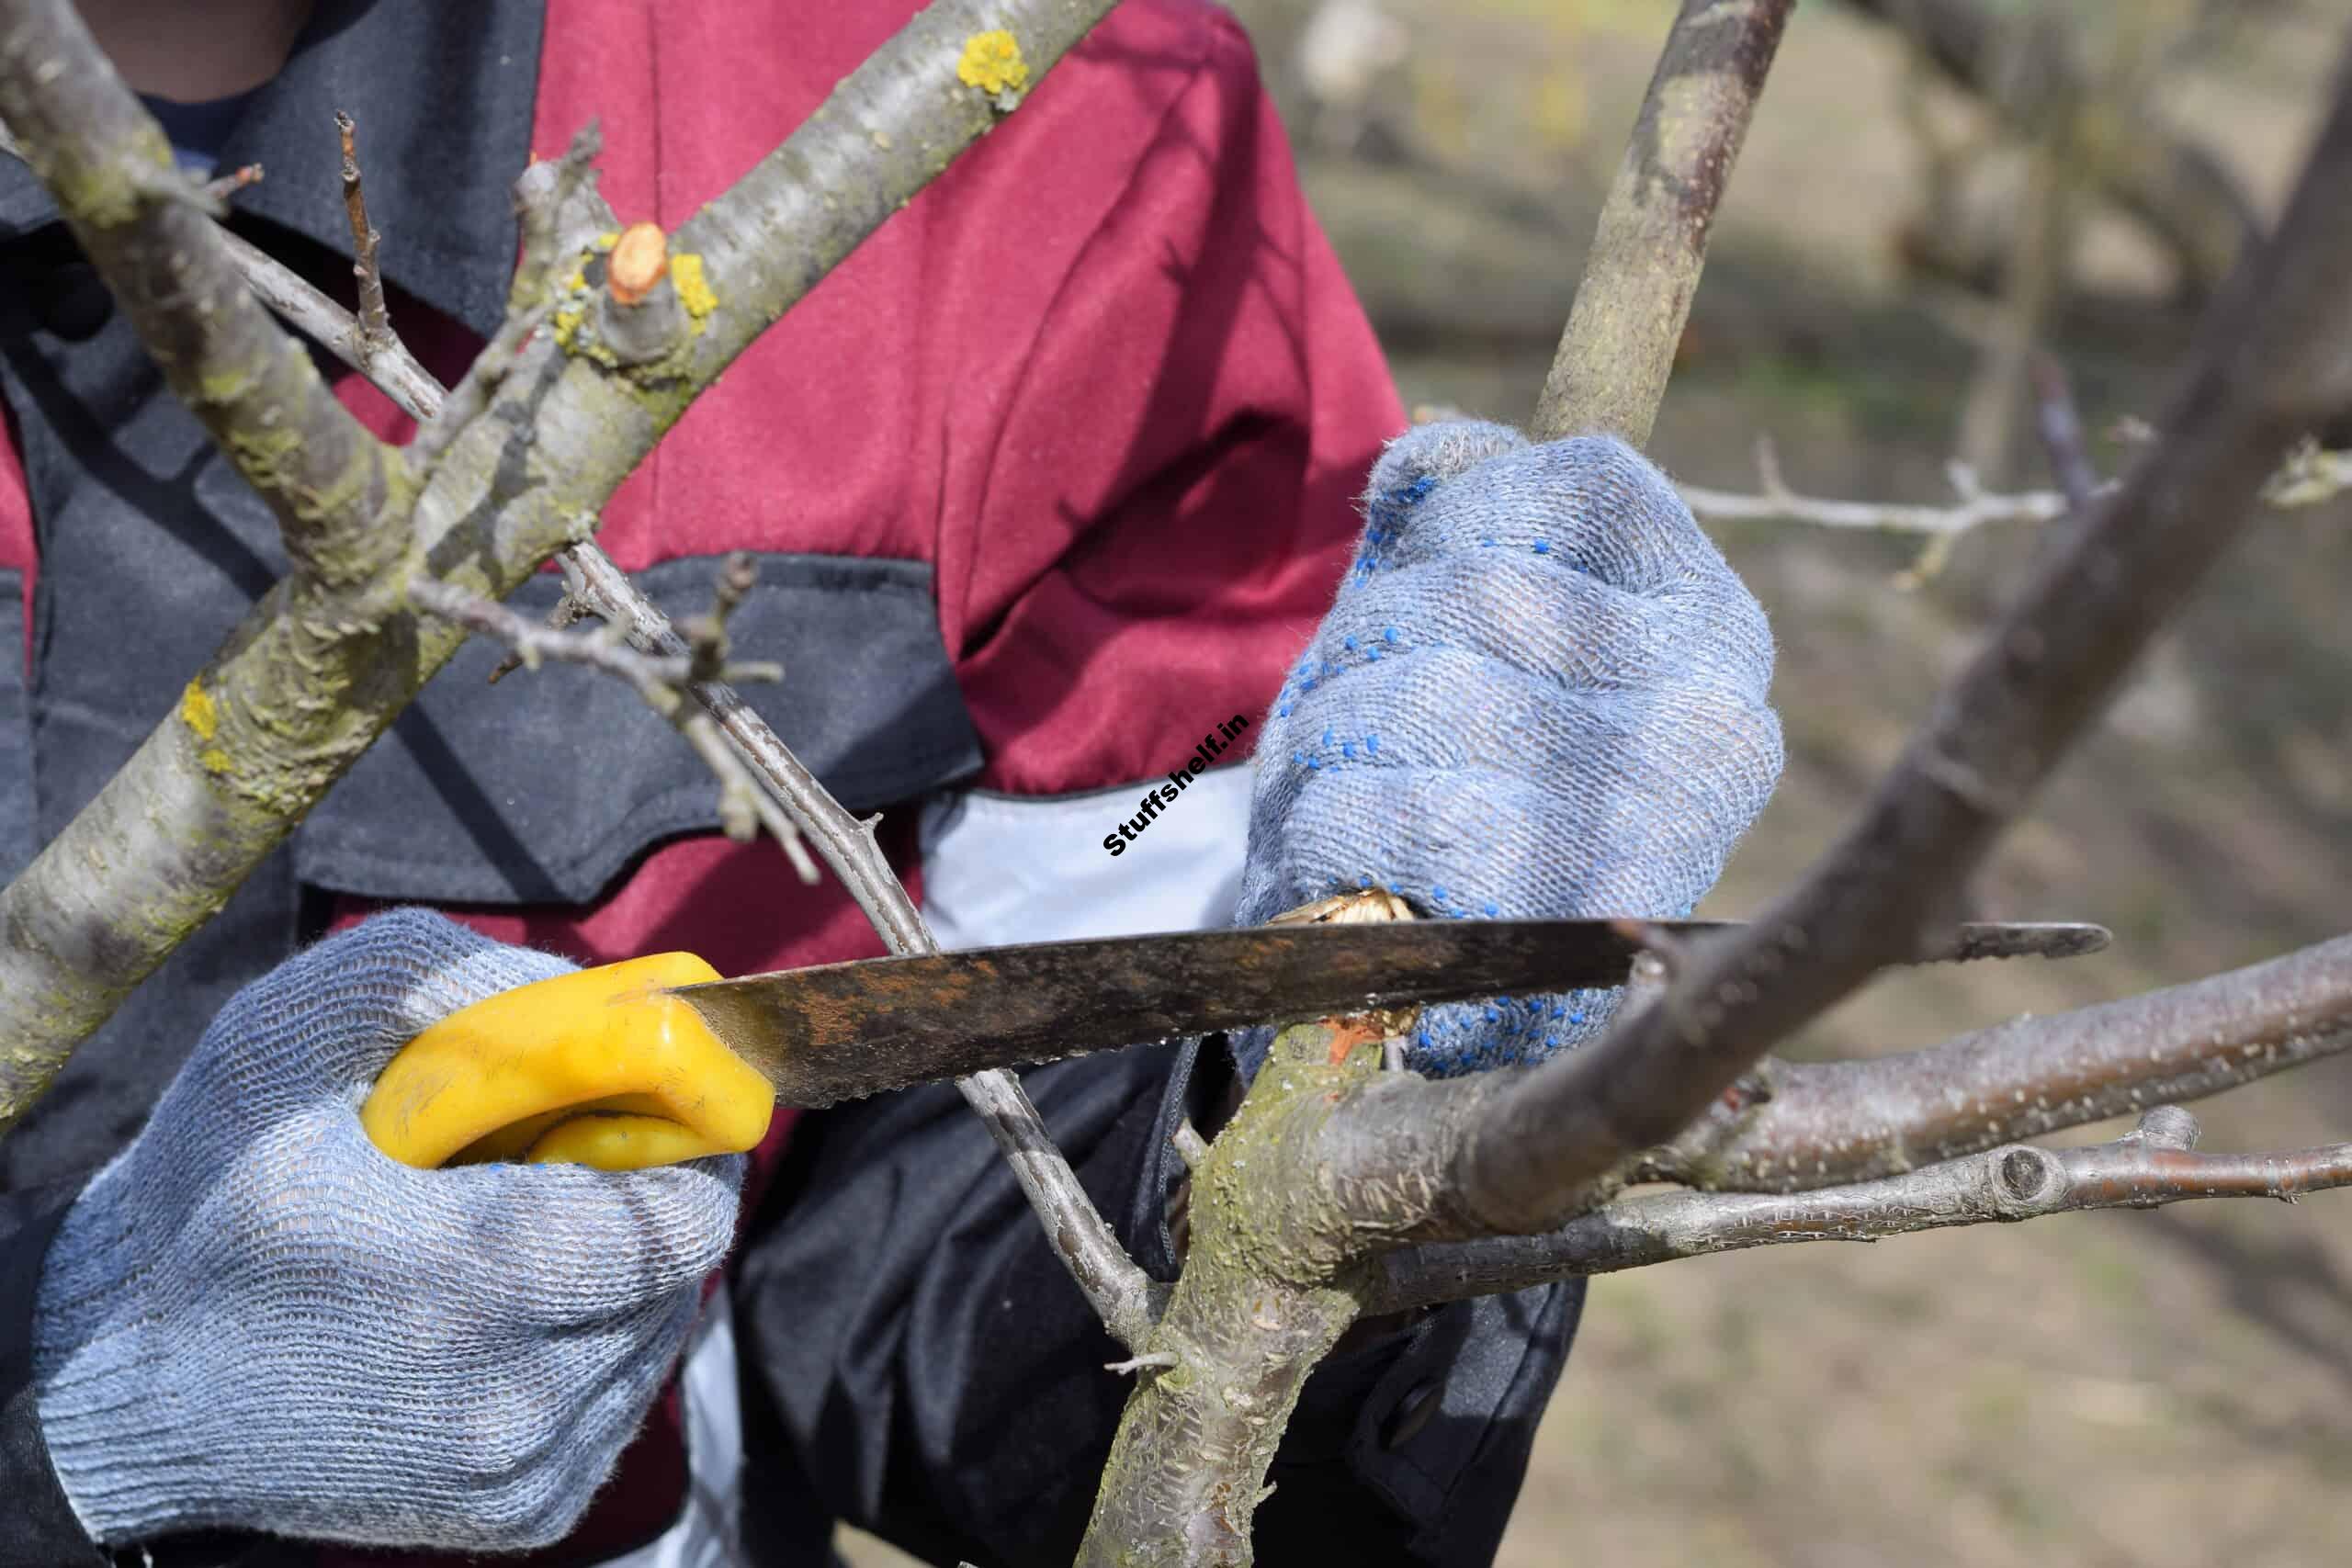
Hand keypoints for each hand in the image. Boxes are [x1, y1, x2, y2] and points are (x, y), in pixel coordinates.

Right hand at [31, 909, 743, 1549]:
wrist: (121, 1375)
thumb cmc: (210, 1189)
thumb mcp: (289, 1038)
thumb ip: (450, 979)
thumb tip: (614, 995)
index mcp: (462, 1275)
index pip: (681, 1213)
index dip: (675, 1145)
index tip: (630, 1110)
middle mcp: (502, 1397)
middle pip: (682, 1270)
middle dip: (644, 1197)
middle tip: (560, 1164)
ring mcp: (516, 1469)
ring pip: (659, 1332)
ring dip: (617, 1271)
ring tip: (505, 1237)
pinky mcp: (522, 1513)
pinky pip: (621, 1400)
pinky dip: (586, 1343)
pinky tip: (493, 1312)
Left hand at [1236, 421, 1781, 1073]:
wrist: (1446, 1005)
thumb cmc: (1454, 782)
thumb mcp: (1462, 627)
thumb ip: (1459, 514)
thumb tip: (1432, 450)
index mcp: (1712, 631)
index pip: (1580, 482)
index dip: (1463, 512)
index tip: (1420, 579)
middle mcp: (1713, 720)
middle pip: (1475, 589)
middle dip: (1369, 645)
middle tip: (1356, 717)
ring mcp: (1647, 823)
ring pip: (1414, 693)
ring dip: (1328, 738)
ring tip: (1345, 794)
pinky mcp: (1550, 922)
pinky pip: (1379, 814)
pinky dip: (1319, 829)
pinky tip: (1342, 866)